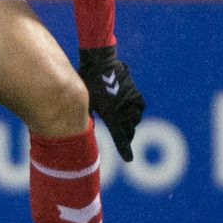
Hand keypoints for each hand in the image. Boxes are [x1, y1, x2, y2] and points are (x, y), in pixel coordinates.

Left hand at [77, 46, 144, 161]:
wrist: (101, 61)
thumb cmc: (89, 81)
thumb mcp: (86, 101)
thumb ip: (88, 116)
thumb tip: (84, 126)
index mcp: (111, 114)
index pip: (119, 137)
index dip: (124, 150)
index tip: (129, 160)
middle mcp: (123, 109)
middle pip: (129, 129)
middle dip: (127, 136)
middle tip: (125, 141)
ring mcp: (131, 100)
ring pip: (135, 118)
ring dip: (131, 124)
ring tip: (127, 126)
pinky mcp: (134, 92)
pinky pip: (138, 107)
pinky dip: (135, 111)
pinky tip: (131, 111)